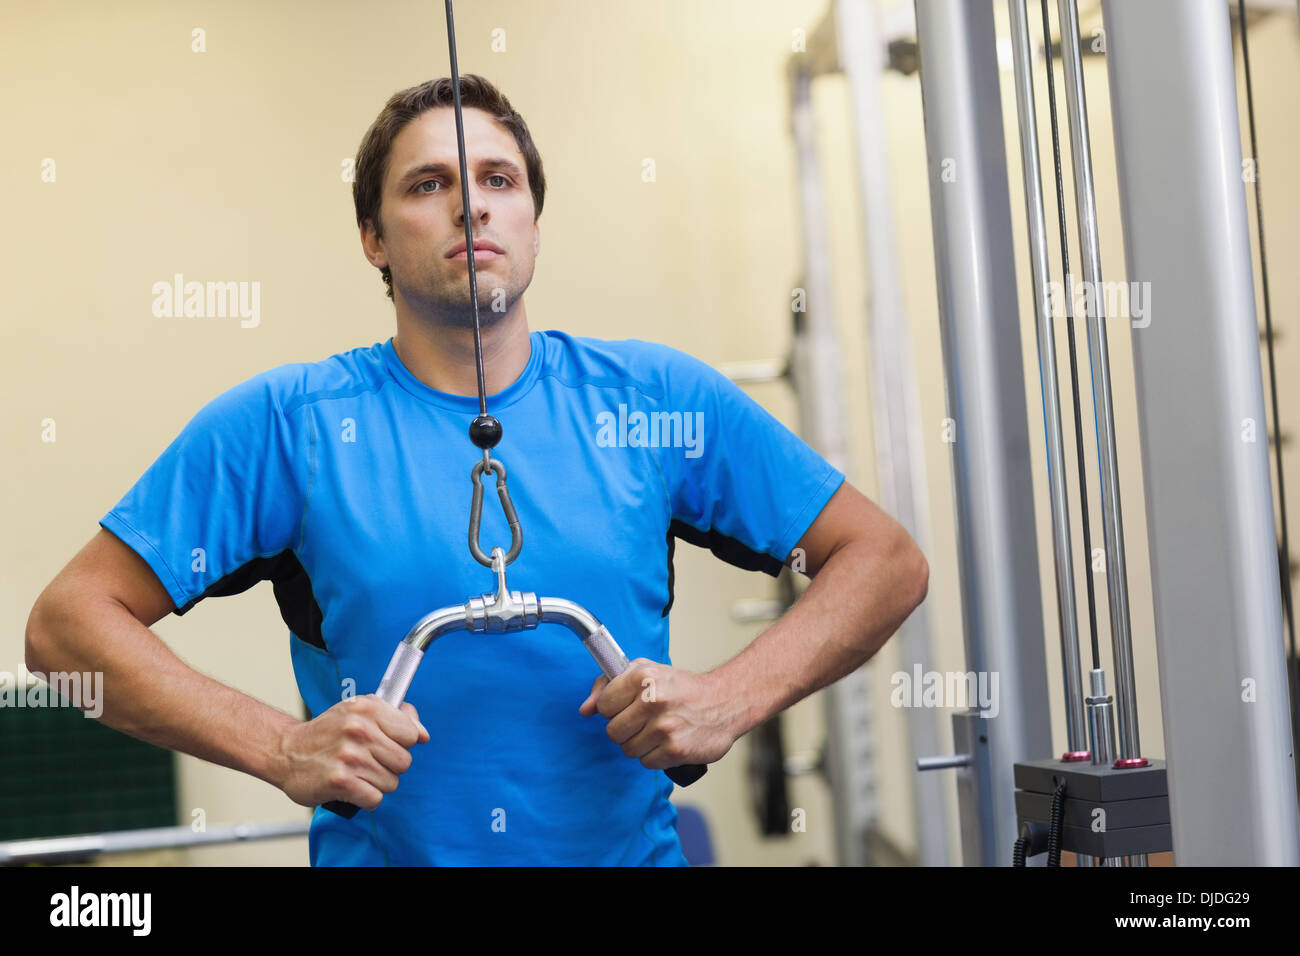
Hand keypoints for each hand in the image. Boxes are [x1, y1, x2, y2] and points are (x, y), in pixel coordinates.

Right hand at [275, 695, 428, 810]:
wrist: (286, 751)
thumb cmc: (328, 732)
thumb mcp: (360, 711)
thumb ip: (398, 717)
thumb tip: (424, 734)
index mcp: (368, 707)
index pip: (412, 734)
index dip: (401, 743)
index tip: (383, 743)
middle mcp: (359, 729)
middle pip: (404, 762)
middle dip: (388, 766)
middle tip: (366, 761)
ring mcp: (349, 756)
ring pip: (391, 783)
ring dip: (375, 783)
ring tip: (355, 772)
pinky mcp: (340, 781)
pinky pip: (375, 799)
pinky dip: (365, 798)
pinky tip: (350, 787)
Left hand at [578, 659, 735, 770]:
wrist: (724, 702)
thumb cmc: (681, 688)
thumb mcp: (645, 672)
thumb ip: (608, 686)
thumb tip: (584, 710)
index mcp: (643, 676)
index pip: (604, 705)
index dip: (614, 708)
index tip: (628, 706)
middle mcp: (653, 700)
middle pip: (612, 731)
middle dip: (625, 729)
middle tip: (644, 720)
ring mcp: (665, 727)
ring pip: (628, 749)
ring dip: (640, 744)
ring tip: (658, 730)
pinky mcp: (675, 750)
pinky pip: (646, 762)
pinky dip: (655, 756)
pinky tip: (669, 741)